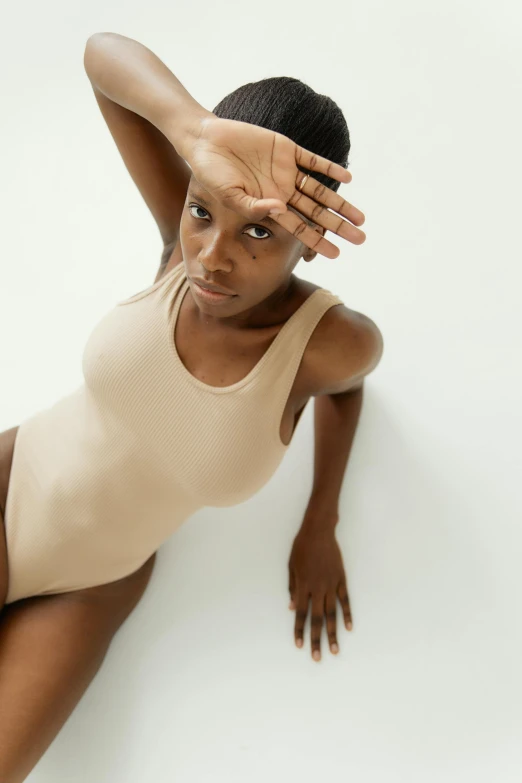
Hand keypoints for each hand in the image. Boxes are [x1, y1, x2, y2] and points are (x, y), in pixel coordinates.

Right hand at [184, 116, 365, 259]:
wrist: (206, 141)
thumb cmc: (212, 174)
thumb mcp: (230, 196)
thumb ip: (254, 206)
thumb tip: (280, 211)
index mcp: (269, 207)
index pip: (299, 228)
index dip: (317, 241)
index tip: (336, 255)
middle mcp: (282, 191)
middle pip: (316, 212)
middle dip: (338, 225)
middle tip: (360, 239)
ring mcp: (286, 171)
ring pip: (320, 190)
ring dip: (340, 203)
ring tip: (359, 217)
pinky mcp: (286, 149)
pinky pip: (313, 161)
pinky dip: (329, 169)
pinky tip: (346, 179)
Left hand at [288, 524, 351, 660]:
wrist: (318, 531)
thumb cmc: (301, 548)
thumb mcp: (291, 567)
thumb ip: (293, 588)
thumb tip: (293, 608)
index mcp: (303, 586)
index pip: (301, 614)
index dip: (300, 631)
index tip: (300, 646)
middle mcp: (318, 588)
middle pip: (317, 619)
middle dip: (316, 640)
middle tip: (317, 657)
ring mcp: (331, 584)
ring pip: (332, 614)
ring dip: (333, 633)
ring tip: (335, 650)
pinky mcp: (341, 579)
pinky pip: (344, 600)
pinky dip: (347, 614)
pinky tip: (348, 628)